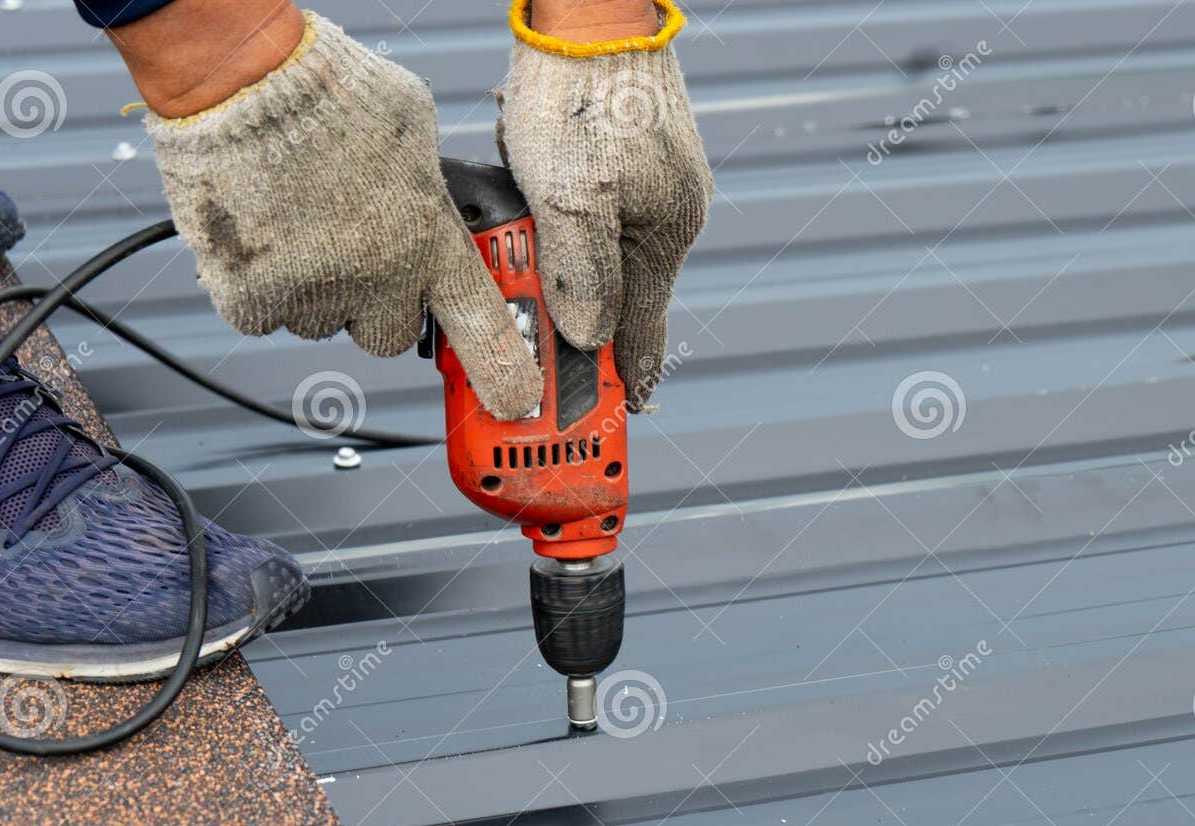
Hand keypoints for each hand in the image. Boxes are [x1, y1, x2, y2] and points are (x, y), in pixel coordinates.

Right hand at [141, 9, 541, 419]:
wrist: (242, 77)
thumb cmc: (330, 88)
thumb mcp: (416, 129)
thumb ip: (430, 187)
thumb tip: (434, 204)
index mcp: (430, 240)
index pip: (481, 326)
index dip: (502, 372)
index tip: (515, 402)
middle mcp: (378, 278)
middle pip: (389, 334)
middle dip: (377, 304)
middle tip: (355, 251)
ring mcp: (314, 294)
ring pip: (323, 321)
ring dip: (315, 287)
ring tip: (300, 217)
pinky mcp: (251, 298)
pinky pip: (263, 315)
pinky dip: (258, 283)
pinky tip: (262, 229)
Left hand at [497, 0, 711, 410]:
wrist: (588, 11)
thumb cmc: (581, 92)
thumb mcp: (571, 197)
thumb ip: (582, 275)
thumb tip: (589, 337)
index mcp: (666, 234)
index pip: (646, 329)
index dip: (628, 377)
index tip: (620, 416)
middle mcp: (666, 216)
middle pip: (621, 298)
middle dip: (585, 331)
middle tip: (550, 365)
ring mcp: (649, 188)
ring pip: (602, 259)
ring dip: (566, 279)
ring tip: (527, 295)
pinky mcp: (625, 163)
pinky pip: (593, 220)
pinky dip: (565, 236)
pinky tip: (536, 228)